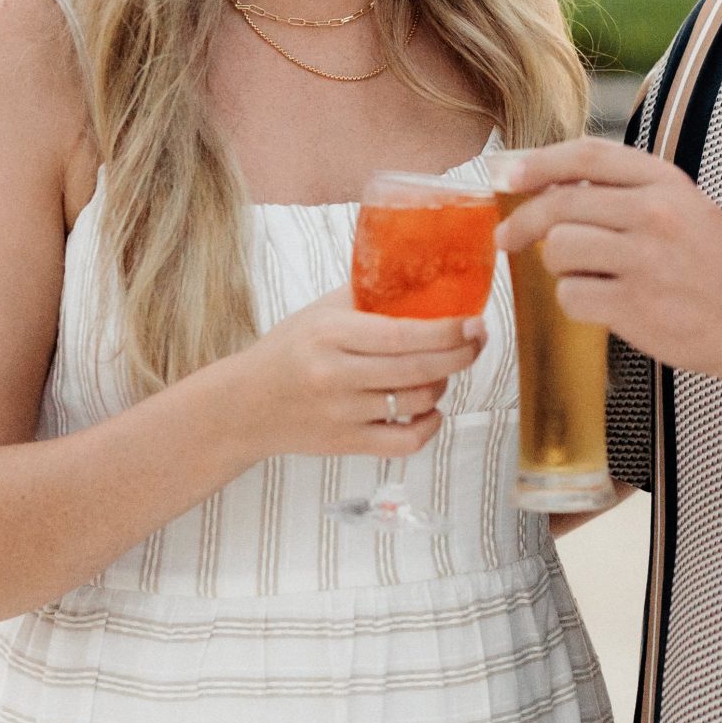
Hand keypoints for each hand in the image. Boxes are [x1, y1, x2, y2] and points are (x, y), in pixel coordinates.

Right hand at [228, 285, 483, 460]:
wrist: (244, 405)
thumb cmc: (288, 351)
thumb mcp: (319, 313)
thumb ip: (366, 296)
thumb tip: (422, 277)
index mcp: (331, 335)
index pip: (402, 335)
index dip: (447, 331)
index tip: (474, 322)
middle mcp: (336, 376)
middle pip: (418, 370)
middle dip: (460, 355)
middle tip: (477, 341)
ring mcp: (342, 415)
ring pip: (416, 403)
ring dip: (442, 384)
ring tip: (441, 370)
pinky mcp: (346, 445)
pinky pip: (406, 442)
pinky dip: (429, 425)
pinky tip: (430, 409)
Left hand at [494, 138, 721, 382]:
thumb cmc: (719, 267)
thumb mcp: (686, 207)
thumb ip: (629, 192)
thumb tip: (553, 186)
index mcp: (665, 183)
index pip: (586, 156)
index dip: (537, 163)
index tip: (505, 177)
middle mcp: (654, 214)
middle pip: (561, 204)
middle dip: (523, 222)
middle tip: (507, 237)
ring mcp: (644, 260)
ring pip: (560, 249)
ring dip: (561, 266)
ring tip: (591, 275)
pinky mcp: (634, 305)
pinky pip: (572, 295)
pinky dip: (577, 302)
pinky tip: (606, 304)